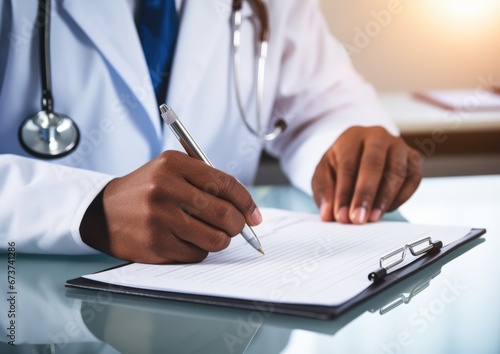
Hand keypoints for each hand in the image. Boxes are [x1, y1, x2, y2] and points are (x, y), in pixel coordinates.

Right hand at [80, 151, 261, 263]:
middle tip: (238, 228)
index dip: (247, 202)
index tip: (255, 216)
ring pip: (213, 239)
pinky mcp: (154, 244)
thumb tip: (246, 210)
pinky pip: (195, 255)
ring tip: (213, 235)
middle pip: (223, 213)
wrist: (103, 212)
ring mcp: (158, 218)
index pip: (225, 184)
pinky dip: (200, 251)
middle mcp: (165, 189)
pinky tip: (189, 242)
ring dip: (220, 240)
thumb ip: (206, 181)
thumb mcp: (171, 170)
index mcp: (173, 164)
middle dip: (238, 225)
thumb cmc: (146, 190)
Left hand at [311, 126, 421, 223]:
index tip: (341, 216)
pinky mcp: (413, 159)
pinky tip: (385, 210)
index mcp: (352, 137)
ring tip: (372, 218)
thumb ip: (324, 192)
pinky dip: (400, 198)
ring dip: (384, 199)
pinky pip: (412, 180)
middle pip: (373, 165)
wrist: (362, 151)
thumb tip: (328, 214)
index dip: (344, 193)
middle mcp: (377, 136)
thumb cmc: (341, 163)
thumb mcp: (324, 173)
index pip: (348, 166)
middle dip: (365, 195)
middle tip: (359, 219)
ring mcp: (399, 146)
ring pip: (396, 172)